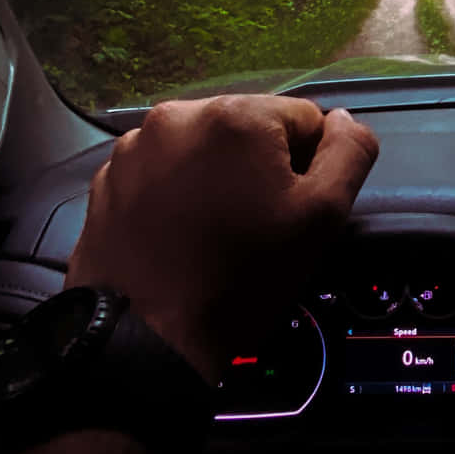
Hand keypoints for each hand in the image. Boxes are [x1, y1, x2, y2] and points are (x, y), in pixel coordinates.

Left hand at [64, 95, 378, 385]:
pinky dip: (174, 192)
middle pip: (247, 129)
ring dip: (215, 176)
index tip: (293, 211)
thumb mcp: (322, 217)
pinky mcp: (106, 180)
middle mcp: (178, 115)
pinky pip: (160, 172)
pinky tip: (177, 235)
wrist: (147, 338)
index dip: (311, 167)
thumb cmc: (243, 277)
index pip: (304, 120)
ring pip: (200, 149)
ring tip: (213, 232)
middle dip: (259, 168)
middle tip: (255, 225)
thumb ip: (348, 153)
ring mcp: (133, 147)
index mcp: (236, 115)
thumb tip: (342, 119)